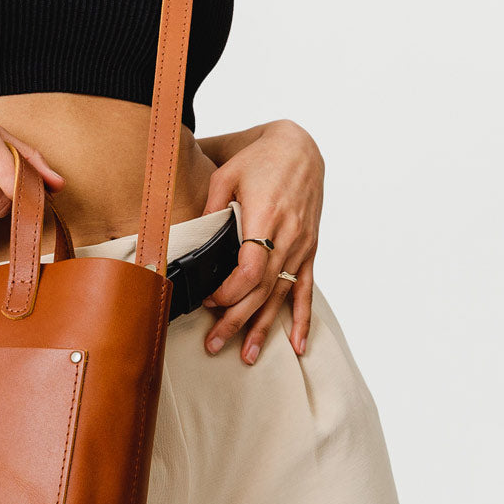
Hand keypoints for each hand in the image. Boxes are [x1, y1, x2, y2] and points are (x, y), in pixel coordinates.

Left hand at [198, 120, 322, 361]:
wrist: (299, 148)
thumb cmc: (259, 158)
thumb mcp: (226, 174)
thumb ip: (211, 207)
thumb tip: (193, 237)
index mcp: (266, 217)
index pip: (250, 269)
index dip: (229, 292)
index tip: (208, 301)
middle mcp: (288, 237)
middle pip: (263, 290)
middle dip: (236, 320)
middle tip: (214, 344)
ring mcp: (301, 246)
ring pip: (282, 296)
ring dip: (264, 328)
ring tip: (246, 356)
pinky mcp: (309, 249)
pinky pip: (307, 290)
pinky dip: (302, 319)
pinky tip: (297, 345)